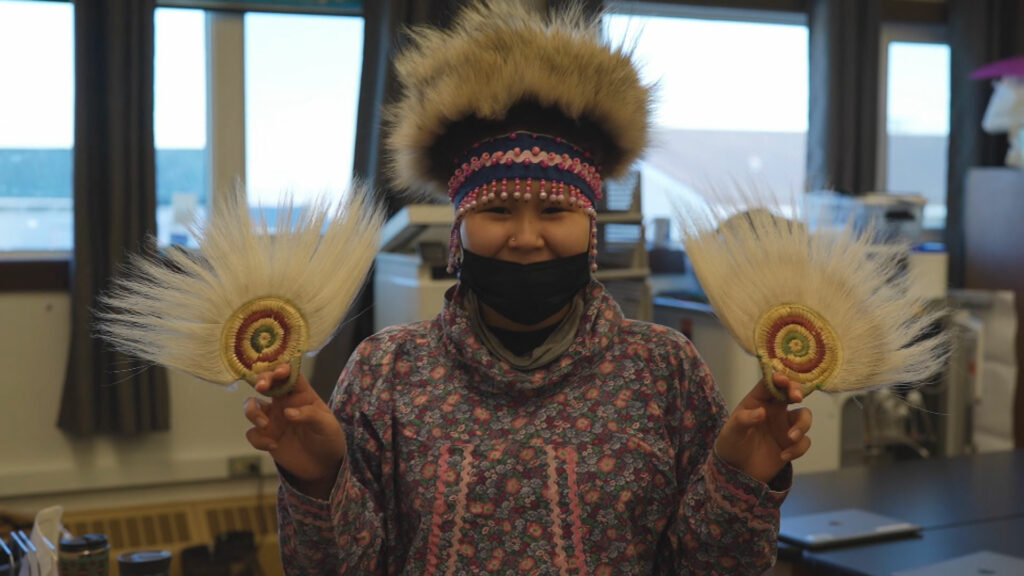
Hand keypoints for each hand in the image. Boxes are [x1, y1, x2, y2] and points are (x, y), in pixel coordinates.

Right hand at [243, 364, 346, 498]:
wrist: (324, 466)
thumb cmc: (329, 439)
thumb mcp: (326, 425)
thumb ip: (310, 415)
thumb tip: (288, 412)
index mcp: (301, 395)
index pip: (289, 375)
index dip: (282, 369)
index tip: (279, 372)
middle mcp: (284, 403)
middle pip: (267, 383)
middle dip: (261, 380)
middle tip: (261, 386)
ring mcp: (273, 419)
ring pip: (252, 405)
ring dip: (252, 411)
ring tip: (264, 424)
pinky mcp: (266, 437)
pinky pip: (252, 433)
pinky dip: (258, 439)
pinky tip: (274, 446)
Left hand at [713, 373, 812, 483]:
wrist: (736, 472)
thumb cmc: (731, 445)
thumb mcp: (731, 432)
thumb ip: (743, 420)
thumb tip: (761, 412)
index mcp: (757, 402)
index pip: (770, 384)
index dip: (778, 378)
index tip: (782, 380)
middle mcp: (774, 410)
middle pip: (791, 393)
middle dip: (797, 391)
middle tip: (796, 397)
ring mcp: (785, 426)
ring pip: (804, 416)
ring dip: (802, 425)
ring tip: (790, 438)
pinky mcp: (792, 444)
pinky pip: (804, 441)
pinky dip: (798, 449)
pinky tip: (783, 456)